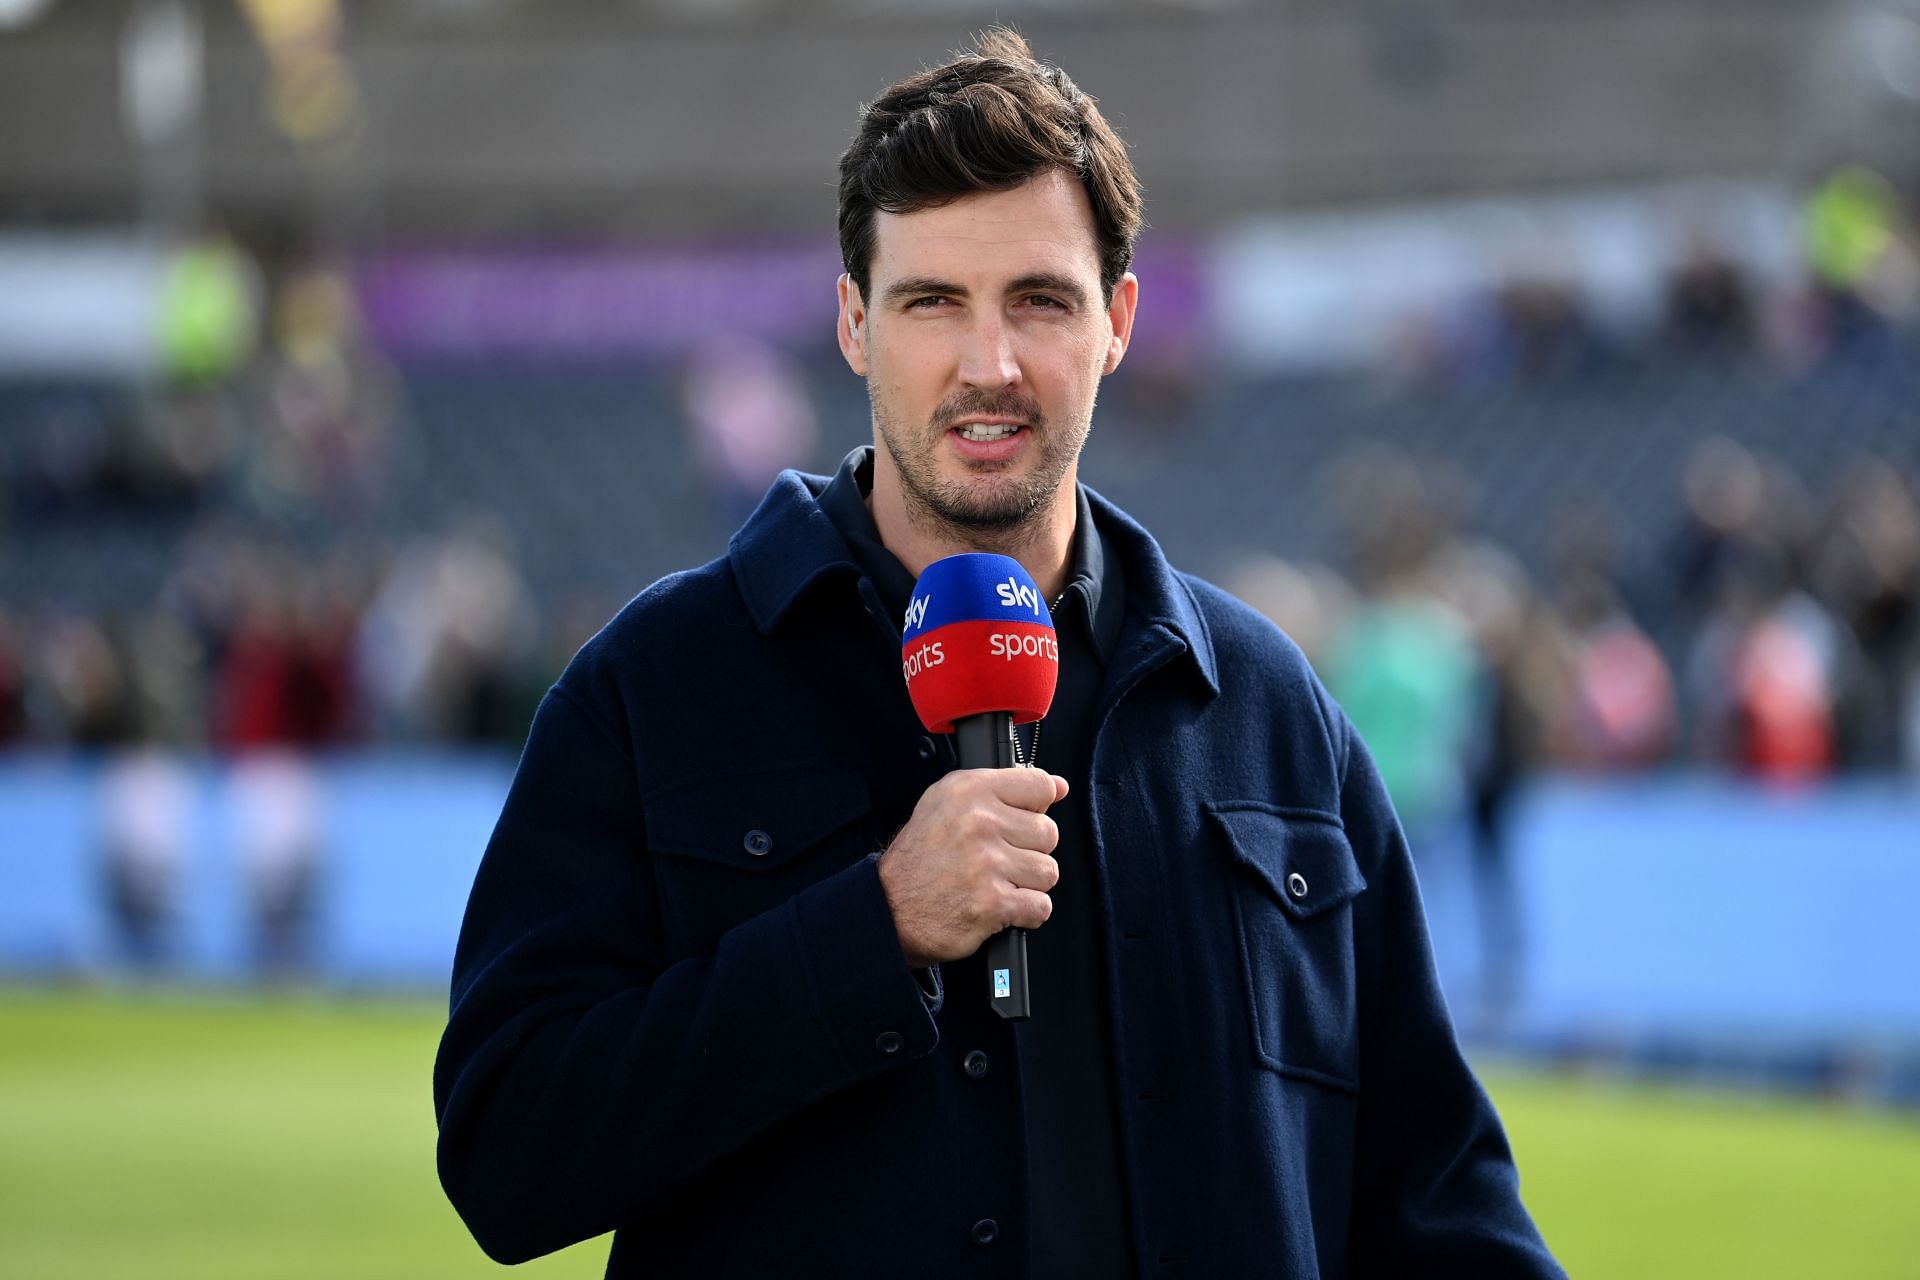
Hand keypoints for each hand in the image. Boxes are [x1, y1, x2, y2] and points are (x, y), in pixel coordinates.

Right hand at [876, 767, 1068, 967]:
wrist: (890, 907)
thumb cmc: (921, 855)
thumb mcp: (948, 801)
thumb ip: (1005, 788)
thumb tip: (1059, 786)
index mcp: (970, 790)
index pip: (1040, 786)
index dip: (1036, 807)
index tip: (1022, 820)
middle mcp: (980, 822)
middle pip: (1048, 833)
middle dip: (1029, 850)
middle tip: (999, 858)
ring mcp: (988, 864)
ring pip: (1048, 871)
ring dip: (1028, 883)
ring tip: (998, 882)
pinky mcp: (993, 903)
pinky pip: (1041, 906)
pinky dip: (1026, 912)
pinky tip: (1001, 905)